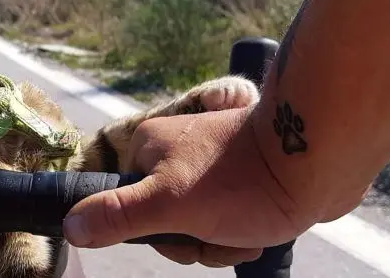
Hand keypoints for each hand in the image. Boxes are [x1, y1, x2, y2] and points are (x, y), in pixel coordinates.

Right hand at [61, 108, 311, 267]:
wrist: (319, 160)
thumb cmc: (240, 179)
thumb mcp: (169, 206)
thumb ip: (117, 215)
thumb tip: (70, 224)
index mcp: (149, 149)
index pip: (128, 208)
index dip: (155, 233)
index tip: (182, 232)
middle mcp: (176, 152)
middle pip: (164, 221)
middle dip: (194, 241)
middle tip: (218, 231)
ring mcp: (210, 165)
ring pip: (198, 225)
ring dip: (221, 240)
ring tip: (246, 231)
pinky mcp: (241, 177)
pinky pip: (227, 218)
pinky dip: (241, 232)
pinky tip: (259, 230)